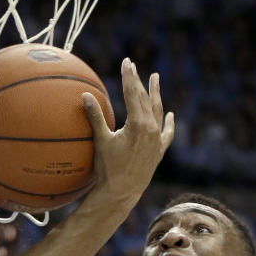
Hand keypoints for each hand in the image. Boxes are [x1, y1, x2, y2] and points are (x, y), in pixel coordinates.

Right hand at [83, 58, 174, 208]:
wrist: (121, 193)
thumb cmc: (108, 168)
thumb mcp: (101, 140)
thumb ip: (95, 117)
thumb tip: (85, 95)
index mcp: (138, 124)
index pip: (132, 93)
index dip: (129, 76)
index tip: (126, 62)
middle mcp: (151, 129)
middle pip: (145, 99)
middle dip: (139, 81)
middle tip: (133, 66)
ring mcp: (157, 140)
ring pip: (159, 111)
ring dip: (156, 94)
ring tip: (155, 78)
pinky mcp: (158, 151)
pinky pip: (167, 133)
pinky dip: (169, 124)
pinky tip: (171, 114)